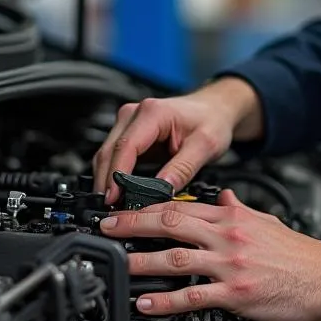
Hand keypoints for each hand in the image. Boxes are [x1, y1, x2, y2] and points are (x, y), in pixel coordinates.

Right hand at [93, 78, 262, 202]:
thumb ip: (183, 168)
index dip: (116, 176)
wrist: (213, 109)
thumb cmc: (211, 120)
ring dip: (108, 181)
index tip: (114, 198)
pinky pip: (113, 158)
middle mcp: (135, 114)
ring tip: (117, 207)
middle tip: (113, 211)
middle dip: (107, 183)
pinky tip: (121, 194)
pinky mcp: (128, 134)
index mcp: (153, 112)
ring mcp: (128, 123)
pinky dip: (114, 177)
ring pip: (106, 156)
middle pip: (109, 152)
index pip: (125, 147)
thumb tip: (162, 190)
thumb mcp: (206, 145)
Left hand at [99, 190, 320, 320]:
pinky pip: (193, 296)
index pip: (182, 205)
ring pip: (176, 258)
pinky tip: (147, 303)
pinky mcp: (235, 293)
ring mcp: (229, 265)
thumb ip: (239, 210)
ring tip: (118, 264)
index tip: (126, 209)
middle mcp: (227, 237)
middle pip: (171, 224)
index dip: (149, 206)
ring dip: (142, 261)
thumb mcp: (266, 220)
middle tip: (107, 228)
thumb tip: (223, 198)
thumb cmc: (299, 255)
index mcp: (233, 217)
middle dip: (134, 225)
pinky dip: (165, 300)